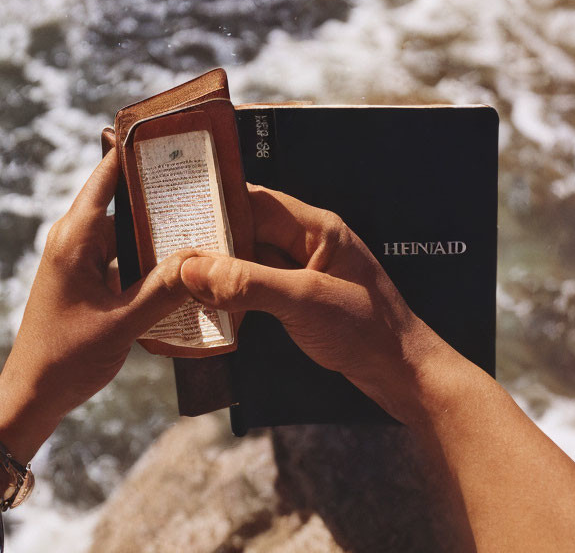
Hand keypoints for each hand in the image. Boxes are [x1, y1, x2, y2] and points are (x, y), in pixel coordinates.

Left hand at [0, 131, 197, 461]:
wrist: (32, 395)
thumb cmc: (65, 359)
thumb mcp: (121, 324)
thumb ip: (163, 290)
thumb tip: (199, 259)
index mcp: (75, 238)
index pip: (106, 177)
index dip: (132, 151)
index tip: (165, 132)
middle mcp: (76, 240)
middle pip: (123, 201)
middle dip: (160, 195)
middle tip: (204, 185)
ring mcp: (82, 258)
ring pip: (127, 230)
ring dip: (157, 230)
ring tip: (200, 222)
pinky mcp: (88, 277)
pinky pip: (124, 254)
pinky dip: (148, 255)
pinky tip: (178, 261)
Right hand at [179, 184, 442, 423]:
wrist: (403, 373)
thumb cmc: (369, 330)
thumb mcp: (304, 301)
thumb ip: (249, 283)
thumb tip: (195, 269)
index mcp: (317, 229)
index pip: (258, 202)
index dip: (219, 203)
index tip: (180, 210)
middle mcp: (307, 244)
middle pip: (248, 231)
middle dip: (211, 241)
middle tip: (170, 251)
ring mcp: (302, 272)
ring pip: (249, 260)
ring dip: (219, 271)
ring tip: (180, 277)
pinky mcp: (297, 298)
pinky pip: (256, 286)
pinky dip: (233, 293)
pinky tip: (210, 303)